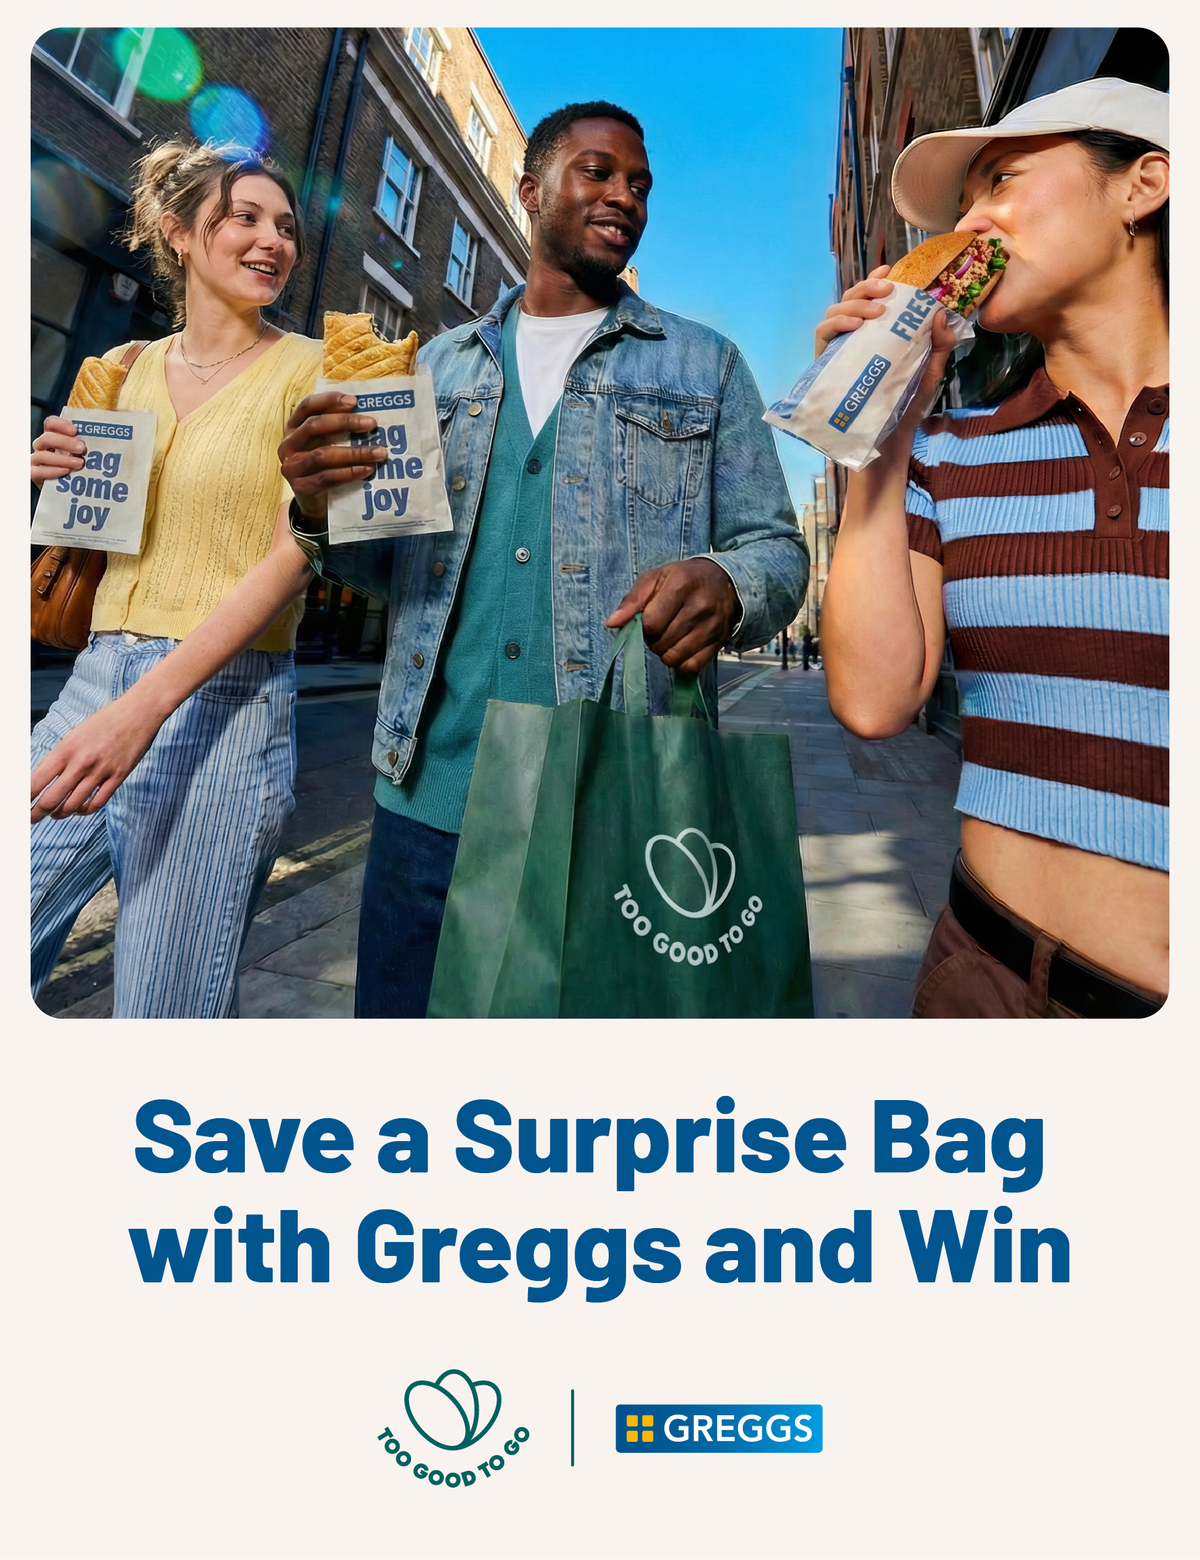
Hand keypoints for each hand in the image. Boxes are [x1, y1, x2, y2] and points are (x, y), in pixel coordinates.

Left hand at [30, 688, 165, 822]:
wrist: (137, 713)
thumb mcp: (74, 736)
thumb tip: (42, 780)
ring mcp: (100, 771)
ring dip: (61, 813)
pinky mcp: (118, 777)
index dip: (24, 798)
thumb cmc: (104, 722)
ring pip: (73, 805)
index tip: (19, 807)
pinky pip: (97, 803)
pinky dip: (85, 810)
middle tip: (32, 818)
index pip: (36, 781)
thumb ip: (59, 758)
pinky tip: (80, 808)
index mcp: (65, 750)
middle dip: (37, 813)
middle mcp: (80, 762)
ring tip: (56, 814)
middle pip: (51, 799)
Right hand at [32, 416, 84, 488]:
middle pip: (46, 438)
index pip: (50, 424)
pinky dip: (50, 470)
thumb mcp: (84, 457)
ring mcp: (36, 461)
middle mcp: (43, 448)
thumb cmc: (79, 472)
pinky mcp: (34, 475)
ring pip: (42, 455)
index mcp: (54, 439)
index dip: (60, 424)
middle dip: (64, 442)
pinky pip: (36, 471)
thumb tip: (105, 443)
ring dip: (61, 458)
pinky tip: (65, 472)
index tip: (75, 430)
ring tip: (79, 463)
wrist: (70, 494)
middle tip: (81, 448)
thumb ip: (87, 448)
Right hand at [278, 392, 388, 521]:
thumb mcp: (326, 443)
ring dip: (355, 452)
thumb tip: (367, 415)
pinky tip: (368, 469)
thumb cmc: (323, 466)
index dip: (329, 400)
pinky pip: (328, 477)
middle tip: (372, 423)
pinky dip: (350, 473)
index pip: (307, 406)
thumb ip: (337, 429)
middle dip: (345, 422)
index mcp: (293, 428)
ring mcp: (292, 467)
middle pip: (314, 426)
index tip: (354, 401)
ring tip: (379, 452)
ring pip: (323, 454)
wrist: (314, 503)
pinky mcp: (301, 487)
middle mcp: (288, 445)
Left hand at [606, 558, 737, 675]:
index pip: (651, 623)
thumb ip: (632, 600)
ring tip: (669, 638)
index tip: (649, 619)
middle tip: (659, 629)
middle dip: (654, 640)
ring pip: (675, 657)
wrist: (724, 581)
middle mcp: (700, 606)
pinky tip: (681, 649)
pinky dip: (681, 663)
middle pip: (662, 642)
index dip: (644, 626)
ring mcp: (712, 626)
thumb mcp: (655, 578)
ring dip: (665, 652)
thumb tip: (612, 623)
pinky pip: (691, 666)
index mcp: (681, 584)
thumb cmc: (683, 578)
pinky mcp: (719, 642)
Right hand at [817, 266, 957, 437]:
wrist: (887, 443)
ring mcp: (839, 351)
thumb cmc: (906, 408)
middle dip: (867, 286)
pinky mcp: (826, 364)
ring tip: (876, 310)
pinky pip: (823, 334)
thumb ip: (939, 345)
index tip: (891, 269)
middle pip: (852, 299)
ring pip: (835, 311)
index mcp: (878, 335)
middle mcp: (856, 339)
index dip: (877, 279)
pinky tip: (857, 324)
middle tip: (887, 288)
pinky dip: (838, 322)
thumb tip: (941, 313)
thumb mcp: (929, 373)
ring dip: (855, 303)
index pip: (872, 300)